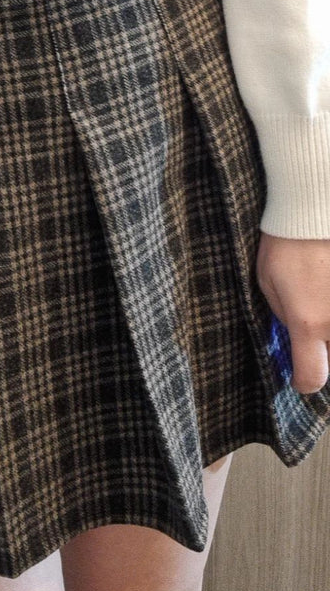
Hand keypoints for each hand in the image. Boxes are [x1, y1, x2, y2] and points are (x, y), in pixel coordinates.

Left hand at [256, 231, 329, 393]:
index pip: (313, 376)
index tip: (299, 377)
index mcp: (308, 322)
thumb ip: (284, 315)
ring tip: (322, 300)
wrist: (317, 209)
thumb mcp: (267, 281)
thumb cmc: (287, 239)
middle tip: (312, 324)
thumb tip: (296, 333)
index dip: (303, 381)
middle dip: (323, 350)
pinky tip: (328, 291)